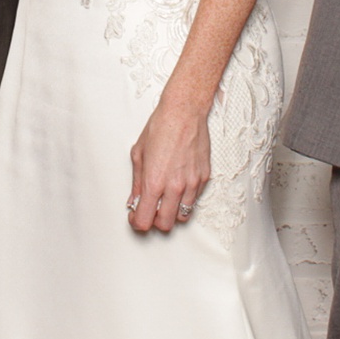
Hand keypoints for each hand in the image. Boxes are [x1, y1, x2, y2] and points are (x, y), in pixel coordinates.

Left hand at [127, 90, 211, 234]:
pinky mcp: (204, 178)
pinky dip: (185, 198)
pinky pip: (194, 199)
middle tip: (150, 209)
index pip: (145, 221)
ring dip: (172, 212)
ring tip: (165, 198)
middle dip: (155, 221)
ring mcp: (192, 184)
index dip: (137, 222)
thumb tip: (135, 200)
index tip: (136, 216)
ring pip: (182, 216)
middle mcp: (174, 187)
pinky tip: (178, 184)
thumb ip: (137, 183)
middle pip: (165, 225)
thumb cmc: (160, 128)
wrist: (184, 112)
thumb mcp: (139, 154)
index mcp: (154, 182)